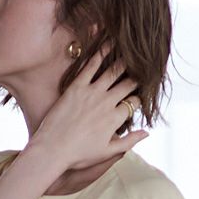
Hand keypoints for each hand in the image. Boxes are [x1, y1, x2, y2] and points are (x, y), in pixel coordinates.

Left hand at [30, 42, 148, 172]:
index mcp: (115, 119)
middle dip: (136, 76)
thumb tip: (147, 133)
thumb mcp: (107, 153)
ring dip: (124, 59)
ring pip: (113, 71)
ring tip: (130, 50)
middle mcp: (106, 103)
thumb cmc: (78, 156)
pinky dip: (101, 52)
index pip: (134, 102)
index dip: (139, 98)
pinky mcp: (76, 87)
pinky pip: (91, 65)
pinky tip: (109, 41)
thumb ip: (129, 142)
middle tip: (140, 67)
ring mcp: (91, 93)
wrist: (52, 151)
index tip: (139, 93)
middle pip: (127, 84)